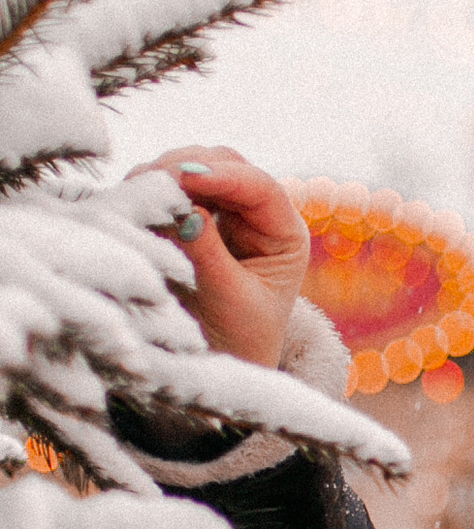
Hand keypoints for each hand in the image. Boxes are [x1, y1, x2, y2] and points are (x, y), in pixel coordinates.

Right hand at [134, 147, 307, 369]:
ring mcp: (225, 213)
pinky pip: (174, 190)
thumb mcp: (228, 298)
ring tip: (136, 192)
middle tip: (149, 181)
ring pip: (197, 170)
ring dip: (166, 175)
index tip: (186, 176)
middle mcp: (258, 216)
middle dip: (188, 167)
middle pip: (227, 165)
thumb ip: (208, 253)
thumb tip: (185, 211)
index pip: (261, 188)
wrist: (221, 362)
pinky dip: (153, 190)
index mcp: (284, 235)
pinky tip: (133, 200)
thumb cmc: (237, 338)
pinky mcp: (194, 218)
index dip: (224, 176)